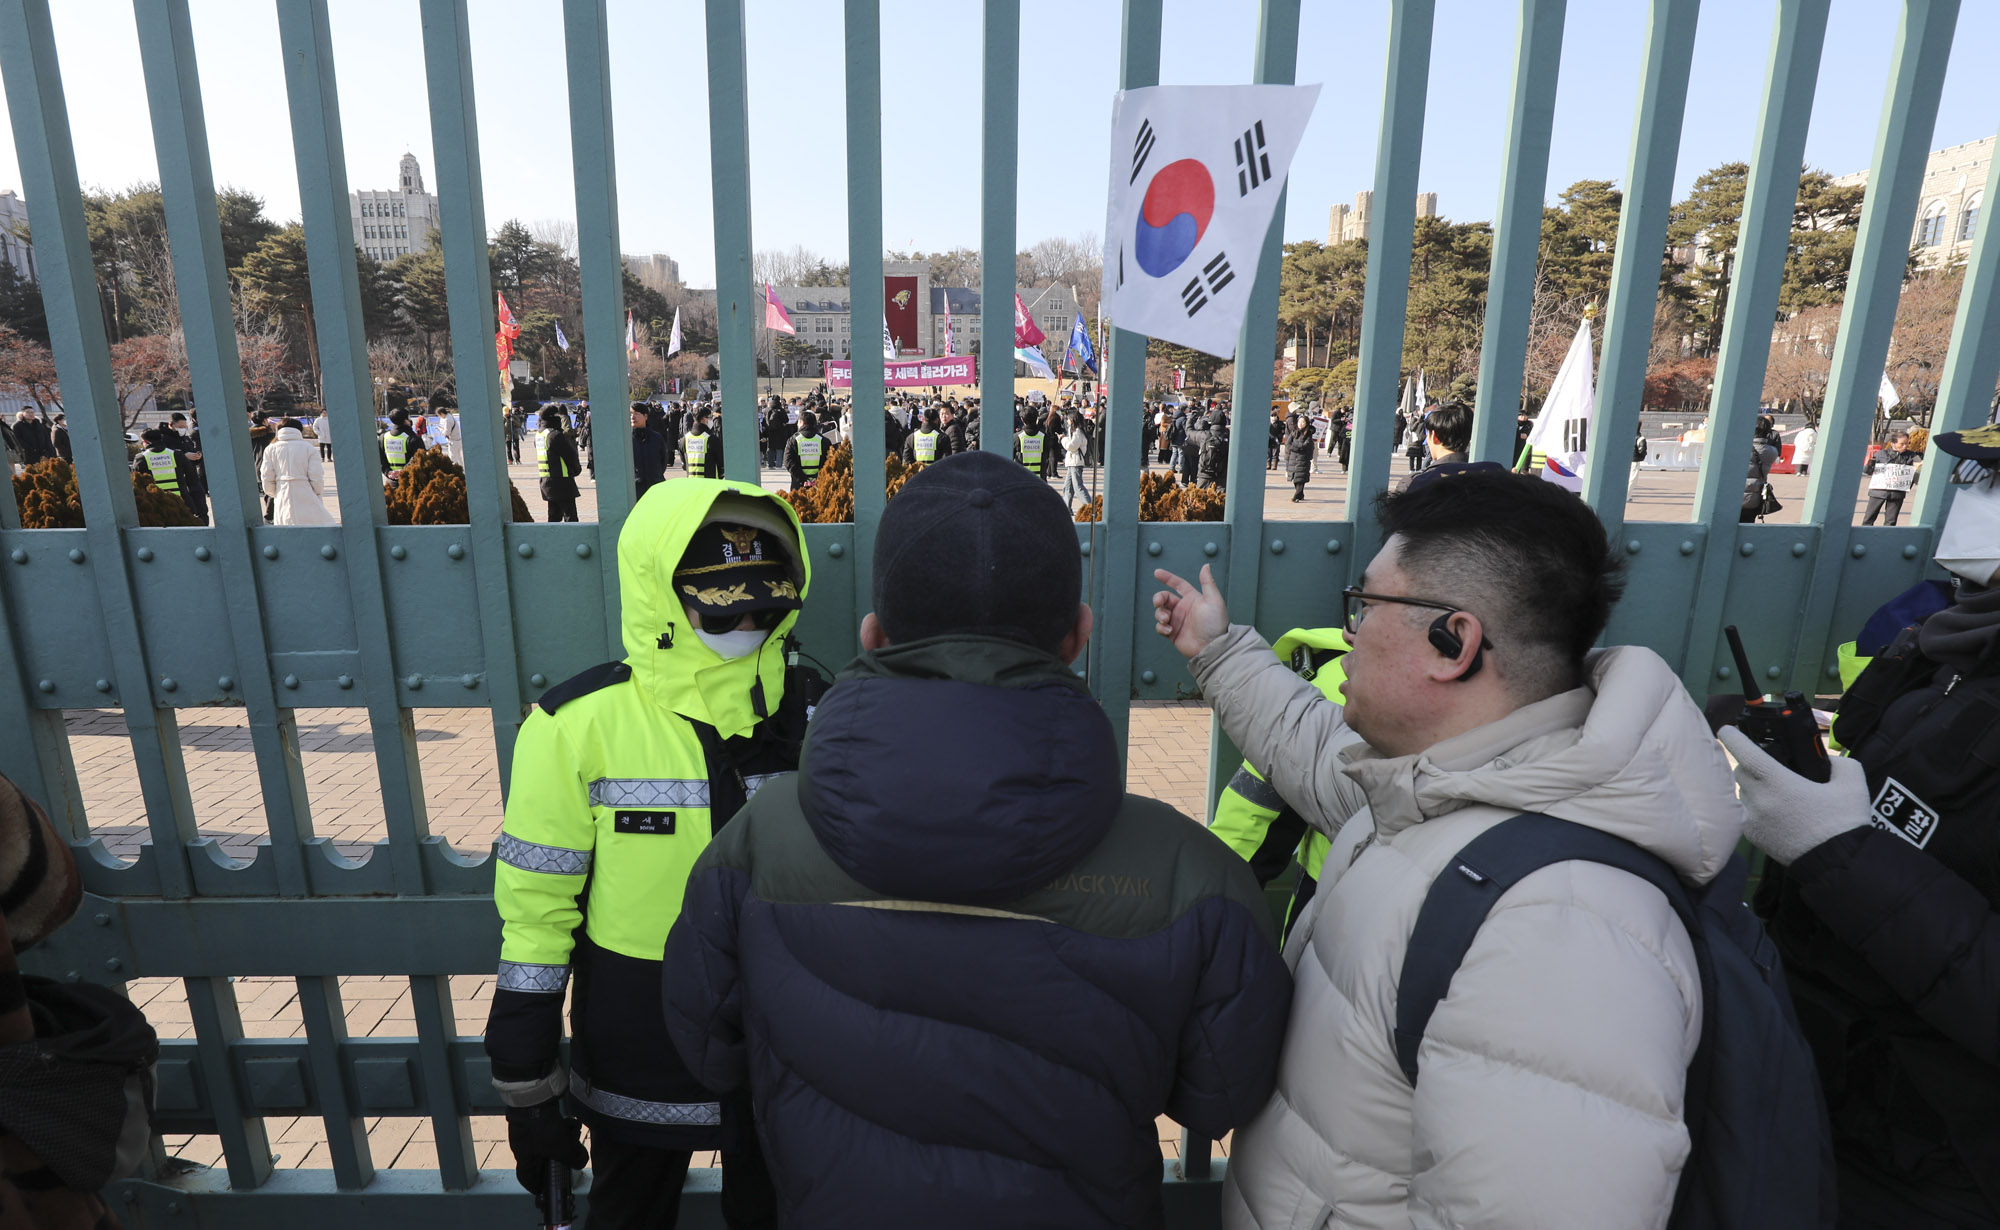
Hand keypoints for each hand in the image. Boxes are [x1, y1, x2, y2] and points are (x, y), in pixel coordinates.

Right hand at [504, 1098, 586, 1193]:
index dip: (536, 1185)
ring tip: (572, 1131)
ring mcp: (528, 1128)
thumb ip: (573, 1158)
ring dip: (564, 1137)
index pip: (526, 1178)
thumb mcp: (562, 1147)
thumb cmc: (541, 1126)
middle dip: (560, 1155)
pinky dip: (562, 1124)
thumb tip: (581, 1162)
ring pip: (550, 1140)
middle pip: (543, 1157)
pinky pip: (551, 1125)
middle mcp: (523, 1144)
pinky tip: (571, 1121)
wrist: (533, 1095)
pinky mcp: (536, 1115)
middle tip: (571, 1152)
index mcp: (524, 1157)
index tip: (544, 1189)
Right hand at [1152, 565, 1230, 659]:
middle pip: (1164, 598)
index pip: (1178, 585)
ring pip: (1160, 612)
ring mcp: (1177, 621)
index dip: (1168, 578)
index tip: (1157, 573)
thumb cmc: (1216, 624)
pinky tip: (1169, 630)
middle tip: (1158, 602)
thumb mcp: (1214, 600)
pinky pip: (1160, 627)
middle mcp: (1183, 608)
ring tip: (1166, 620)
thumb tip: (1206, 565)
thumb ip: (1207, 582)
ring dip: (1159, 614)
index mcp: (1192, 598)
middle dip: (1158, 598)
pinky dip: (1161, 627)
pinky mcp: (1172, 634)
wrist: (1212, 647)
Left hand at [1718, 726, 1870, 864]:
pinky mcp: (1753, 836)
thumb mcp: (1852, 784)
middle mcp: (1760, 799)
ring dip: (1751, 787)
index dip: (1733, 738)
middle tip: (1766, 765)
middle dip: (1749, 764)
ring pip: (1741, 793)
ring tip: (1774, 792)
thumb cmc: (1844, 822)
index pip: (1745, 753)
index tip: (1726, 730)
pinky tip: (1773, 810)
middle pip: (1740, 771)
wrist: (1837, 862)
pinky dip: (1753, 807)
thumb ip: (1839, 763)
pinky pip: (1744, 813)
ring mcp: (1753, 819)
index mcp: (1779, 783)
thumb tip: (1826, 760)